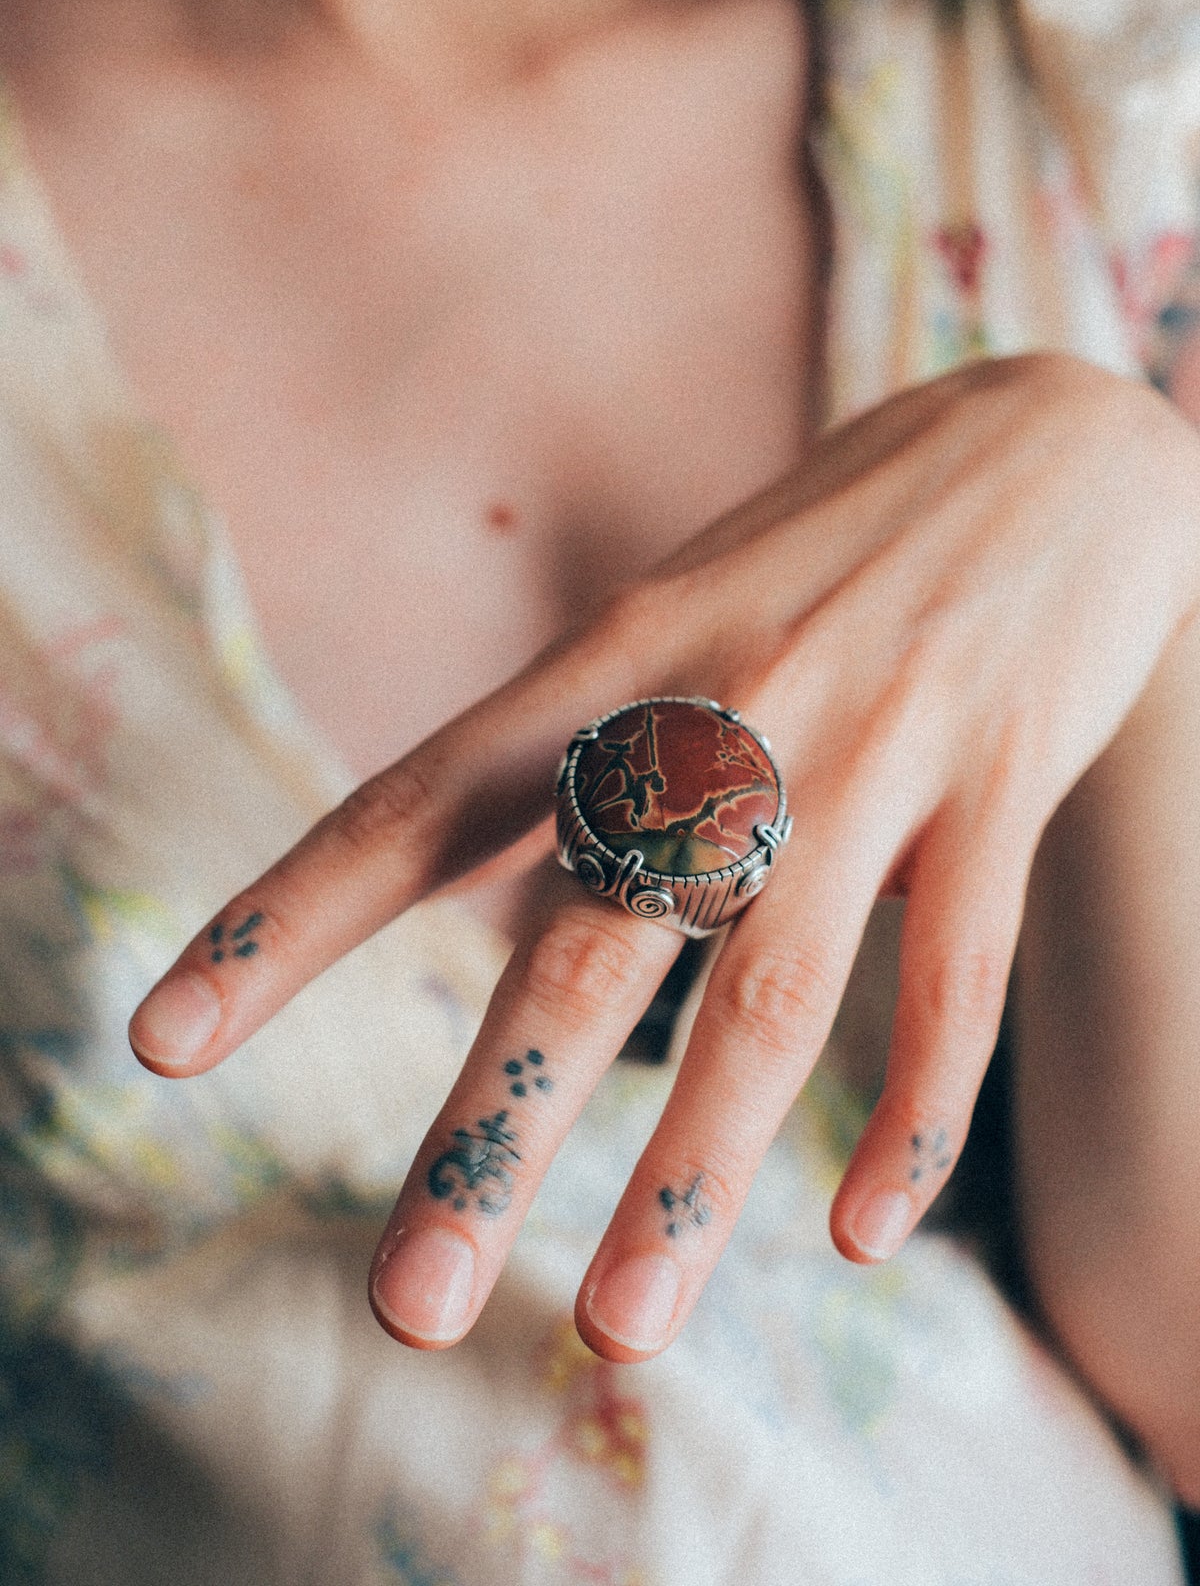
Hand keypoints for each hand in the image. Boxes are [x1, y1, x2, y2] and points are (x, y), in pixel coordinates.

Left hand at [128, 354, 1199, 1360]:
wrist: (1057, 434)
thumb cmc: (838, 540)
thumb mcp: (685, 602)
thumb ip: (599, 749)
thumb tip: (511, 915)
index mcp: (620, 654)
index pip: (422, 801)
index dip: (289, 921)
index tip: (166, 1038)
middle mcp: (727, 709)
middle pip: (584, 940)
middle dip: (493, 1128)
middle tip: (409, 1300)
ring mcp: (873, 749)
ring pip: (771, 993)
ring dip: (693, 1175)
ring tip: (621, 1327)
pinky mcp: (1005, 783)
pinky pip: (953, 979)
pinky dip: (914, 1117)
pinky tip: (859, 1234)